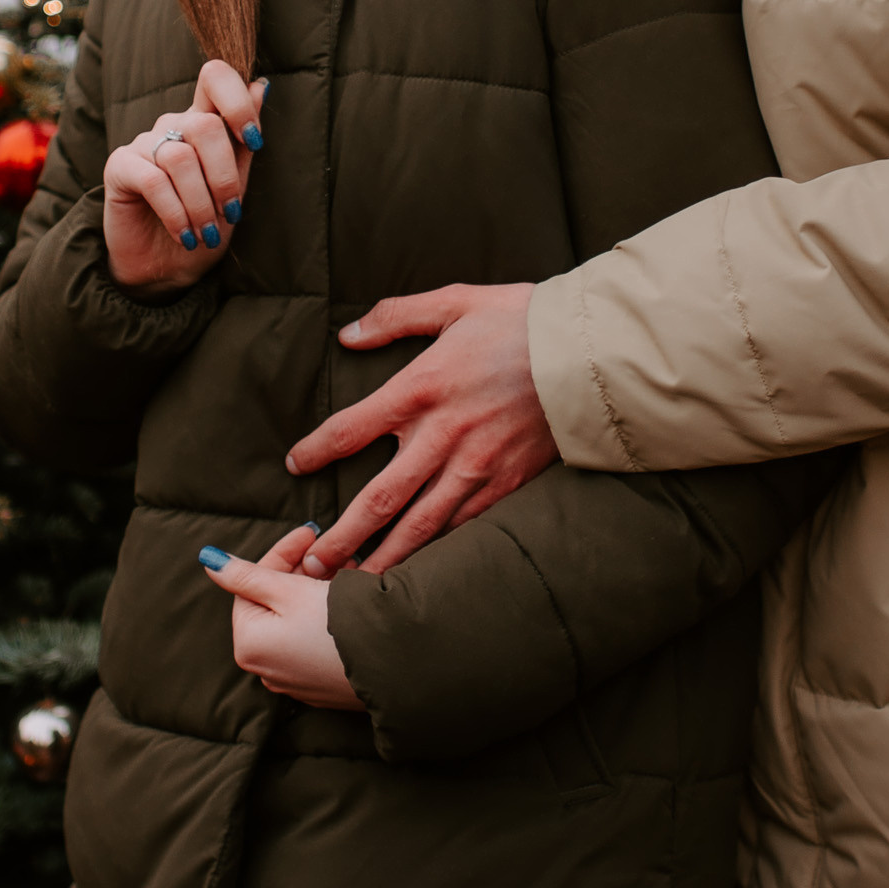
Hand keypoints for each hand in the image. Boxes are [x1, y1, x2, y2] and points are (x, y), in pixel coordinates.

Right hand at [102, 62, 266, 296]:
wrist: (167, 269)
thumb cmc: (204, 225)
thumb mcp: (234, 188)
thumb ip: (243, 142)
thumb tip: (261, 85)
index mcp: (203, 123)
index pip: (215, 77)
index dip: (237, 102)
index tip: (254, 141)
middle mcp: (172, 126)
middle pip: (205, 125)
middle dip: (224, 176)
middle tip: (230, 214)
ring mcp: (144, 144)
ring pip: (180, 158)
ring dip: (200, 204)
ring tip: (207, 234)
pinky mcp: (120, 166)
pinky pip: (154, 181)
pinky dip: (176, 213)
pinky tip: (184, 235)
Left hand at [205, 526, 360, 708]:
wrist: (392, 668)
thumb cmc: (338, 626)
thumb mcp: (289, 590)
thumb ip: (245, 574)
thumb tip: (208, 559)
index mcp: (248, 644)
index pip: (252, 584)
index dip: (282, 553)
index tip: (309, 532)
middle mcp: (265, 669)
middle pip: (274, 605)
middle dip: (300, 573)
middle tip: (329, 551)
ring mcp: (294, 682)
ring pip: (295, 623)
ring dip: (314, 592)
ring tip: (347, 570)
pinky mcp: (322, 687)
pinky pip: (313, 644)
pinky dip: (324, 619)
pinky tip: (349, 602)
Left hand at [285, 283, 557, 574]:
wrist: (592, 355)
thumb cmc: (522, 322)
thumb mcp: (455, 302)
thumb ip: (396, 316)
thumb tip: (348, 334)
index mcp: (420, 388)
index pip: (351, 429)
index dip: (317, 450)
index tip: (296, 464)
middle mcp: (441, 436)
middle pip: (377, 498)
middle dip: (341, 536)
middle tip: (312, 565)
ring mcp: (475, 467)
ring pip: (418, 525)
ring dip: (382, 557)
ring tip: (353, 584)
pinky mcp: (506, 485)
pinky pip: (462, 526)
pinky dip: (435, 551)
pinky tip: (418, 569)